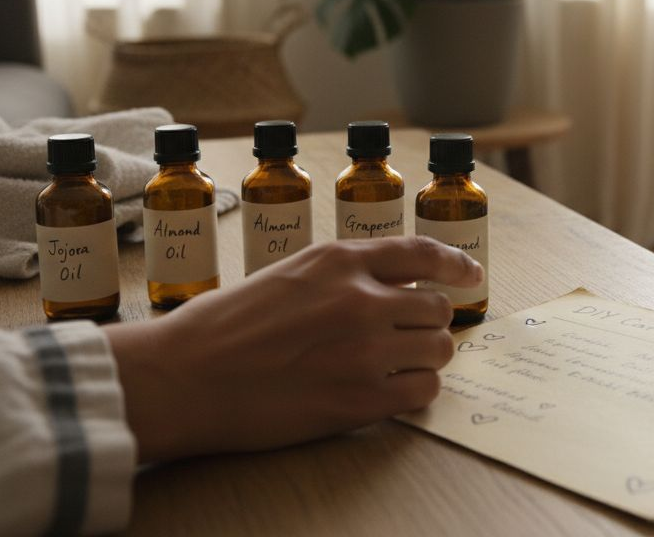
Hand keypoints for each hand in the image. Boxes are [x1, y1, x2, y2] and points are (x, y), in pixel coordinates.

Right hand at [105, 237, 481, 463]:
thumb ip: (341, 277)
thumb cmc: (221, 327)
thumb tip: (389, 288)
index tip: (470, 275)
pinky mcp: (361, 399)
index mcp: (339, 260)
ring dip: (426, 358)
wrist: (183, 377)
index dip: (455, 263)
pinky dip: (416, 392)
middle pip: (437, 307)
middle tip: (412, 337)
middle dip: (430, 322)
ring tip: (397, 366)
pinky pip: (424, 392)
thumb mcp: (287, 275)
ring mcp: (364, 350)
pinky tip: (392, 393)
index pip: (423, 252)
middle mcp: (361, 299)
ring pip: (439, 349)